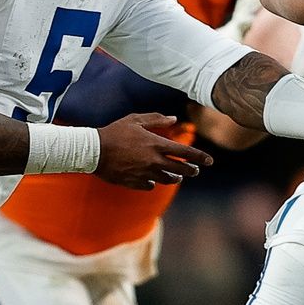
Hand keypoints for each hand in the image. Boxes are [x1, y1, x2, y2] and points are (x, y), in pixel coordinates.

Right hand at [94, 113, 212, 190]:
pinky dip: (152, 183)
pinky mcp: (134, 182)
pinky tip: (152, 181)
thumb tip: (174, 119)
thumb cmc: (114, 131)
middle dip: (191, 170)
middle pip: (180, 169)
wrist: (93, 151)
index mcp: (157, 144)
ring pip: (167, 180)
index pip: (186, 152)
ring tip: (177, 177)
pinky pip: (149, 185)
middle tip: (195, 171)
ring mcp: (145, 173)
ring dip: (174, 178)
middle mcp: (154, 161)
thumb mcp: (135, 120)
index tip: (210, 161)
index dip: (200, 157)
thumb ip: (156, 119)